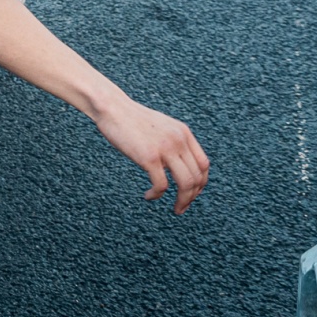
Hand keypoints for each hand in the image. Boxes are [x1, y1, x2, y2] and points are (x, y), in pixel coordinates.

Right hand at [93, 98, 209, 213]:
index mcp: (183, 132)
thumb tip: (178, 163)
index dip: (200, 183)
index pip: (203, 165)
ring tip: (175, 209)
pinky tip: (149, 196)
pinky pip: (161, 185)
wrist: (112, 108)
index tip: (191, 193)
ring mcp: (165, 148)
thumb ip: (173, 141)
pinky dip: (157, 195)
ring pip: (186, 184)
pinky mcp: (149, 157)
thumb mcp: (161, 126)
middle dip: (191, 197)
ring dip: (183, 201)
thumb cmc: (131, 119)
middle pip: (197, 177)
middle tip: (181, 207)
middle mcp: (179, 140)